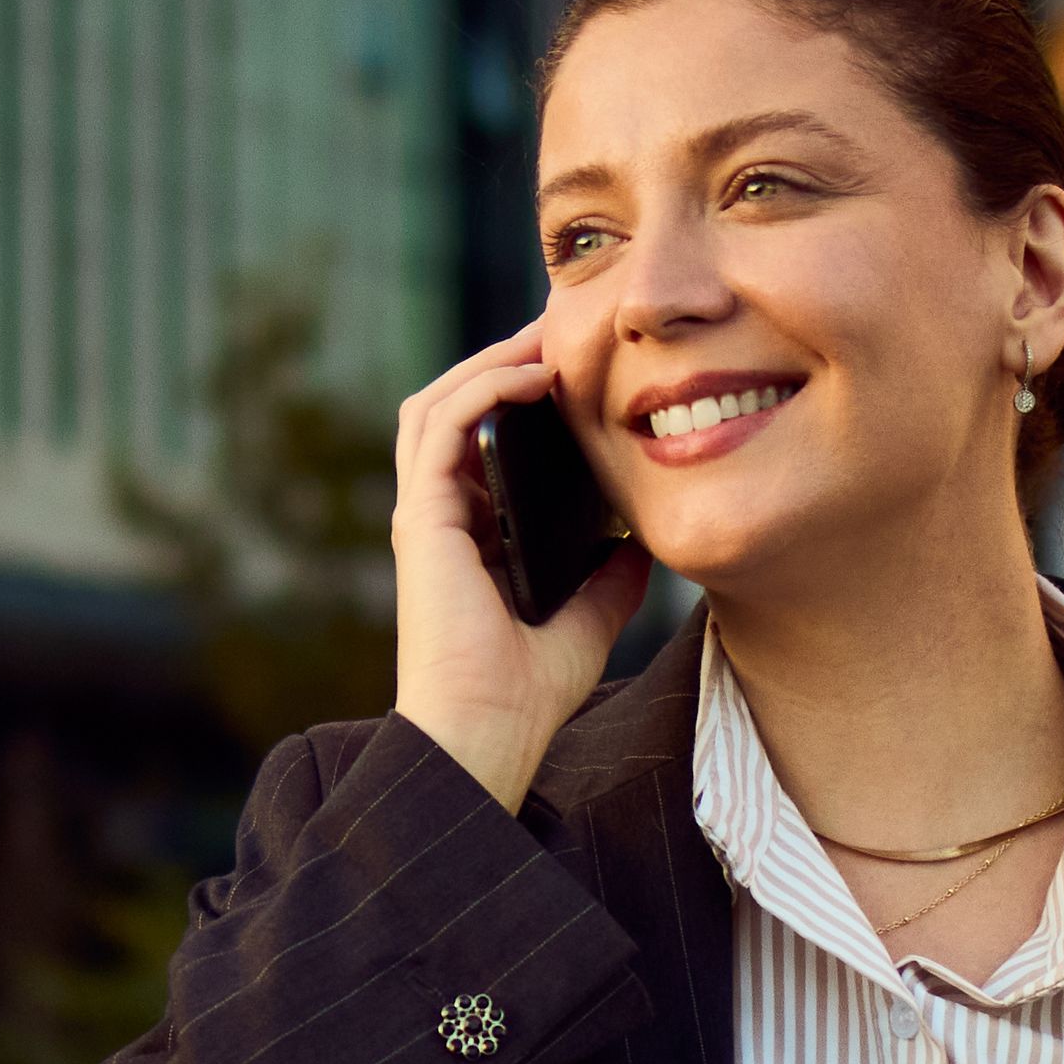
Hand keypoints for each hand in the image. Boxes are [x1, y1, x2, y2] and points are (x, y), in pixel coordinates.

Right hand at [389, 323, 651, 813]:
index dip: (521, 397)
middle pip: (454, 409)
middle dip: (503, 361)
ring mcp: (424, 515)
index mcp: (469, 536)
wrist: (487, 735)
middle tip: (561, 328)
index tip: (580, 369)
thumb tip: (642, 538)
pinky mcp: (421, 518)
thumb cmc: (526, 695)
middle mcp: (439, 518)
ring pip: (437, 403)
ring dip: (489, 361)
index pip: (482, 442)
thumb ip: (609, 576)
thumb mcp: (590, 619)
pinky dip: (483, 390)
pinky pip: (442, 427)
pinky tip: (533, 378)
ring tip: (544, 336)